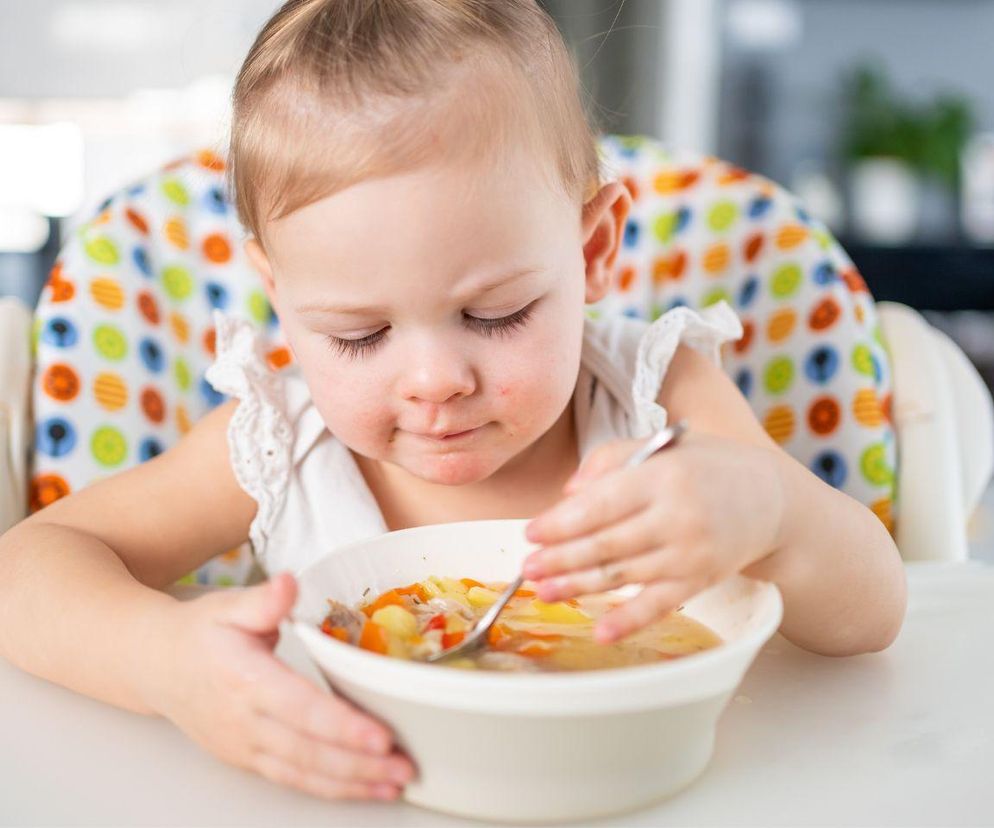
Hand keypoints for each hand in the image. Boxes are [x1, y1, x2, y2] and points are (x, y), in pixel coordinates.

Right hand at [147, 574, 415, 800]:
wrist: (154, 665)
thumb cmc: (198, 633)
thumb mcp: (227, 606)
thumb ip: (263, 599)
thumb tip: (290, 583)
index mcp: (244, 679)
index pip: (299, 708)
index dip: (341, 726)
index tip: (379, 736)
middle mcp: (244, 720)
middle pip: (308, 751)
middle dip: (359, 764)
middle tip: (404, 766)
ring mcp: (245, 746)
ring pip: (303, 773)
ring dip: (352, 783)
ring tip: (396, 782)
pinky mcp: (247, 759)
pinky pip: (293, 778)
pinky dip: (330, 787)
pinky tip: (364, 786)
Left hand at [522, 431, 784, 643]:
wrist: (770, 499)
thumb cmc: (706, 467)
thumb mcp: (661, 446)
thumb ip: (610, 460)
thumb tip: (568, 494)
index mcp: (664, 476)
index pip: (601, 503)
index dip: (561, 522)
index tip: (530, 533)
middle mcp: (678, 516)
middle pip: (607, 543)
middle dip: (561, 558)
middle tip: (527, 568)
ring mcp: (690, 553)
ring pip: (623, 575)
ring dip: (579, 586)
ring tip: (545, 591)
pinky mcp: (699, 581)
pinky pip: (658, 605)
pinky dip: (628, 621)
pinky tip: (600, 632)